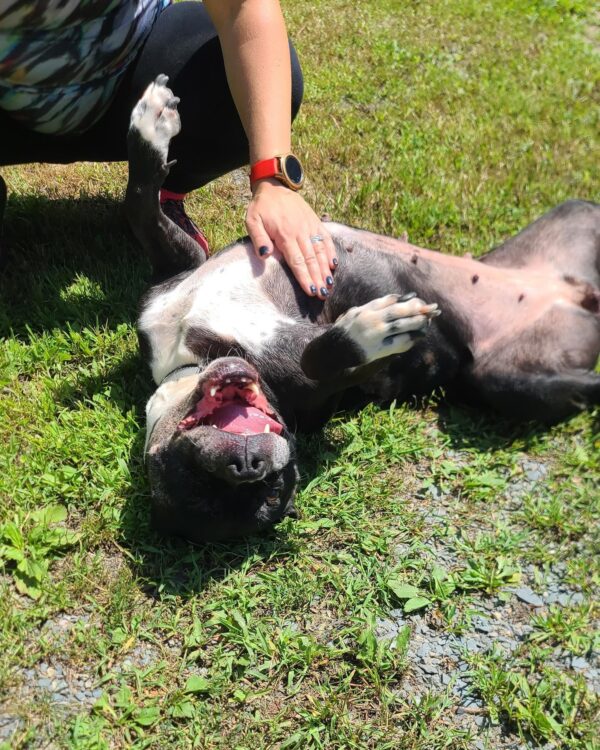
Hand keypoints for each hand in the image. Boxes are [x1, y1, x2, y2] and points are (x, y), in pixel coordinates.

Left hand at [246, 179, 336, 298]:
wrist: (275, 187)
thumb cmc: (261, 207)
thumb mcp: (252, 220)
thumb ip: (258, 238)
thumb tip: (264, 255)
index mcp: (285, 234)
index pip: (297, 260)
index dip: (304, 276)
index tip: (310, 290)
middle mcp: (301, 231)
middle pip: (311, 259)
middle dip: (318, 278)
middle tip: (323, 294)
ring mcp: (310, 226)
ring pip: (321, 251)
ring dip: (326, 269)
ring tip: (329, 285)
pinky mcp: (316, 222)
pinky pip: (326, 238)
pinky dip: (331, 252)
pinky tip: (334, 265)